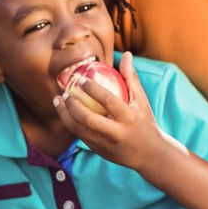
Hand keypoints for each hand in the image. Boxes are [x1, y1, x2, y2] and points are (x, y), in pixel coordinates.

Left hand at [52, 52, 164, 170]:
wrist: (149, 154)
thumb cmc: (144, 121)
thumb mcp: (142, 100)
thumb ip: (131, 78)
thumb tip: (125, 54)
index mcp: (129, 118)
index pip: (108, 101)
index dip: (92, 89)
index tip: (80, 79)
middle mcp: (116, 133)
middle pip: (87, 119)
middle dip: (72, 104)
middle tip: (64, 92)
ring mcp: (106, 144)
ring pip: (79, 130)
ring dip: (64, 114)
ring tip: (58, 100)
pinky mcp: (99, 151)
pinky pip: (80, 135)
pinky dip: (70, 123)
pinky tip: (65, 112)